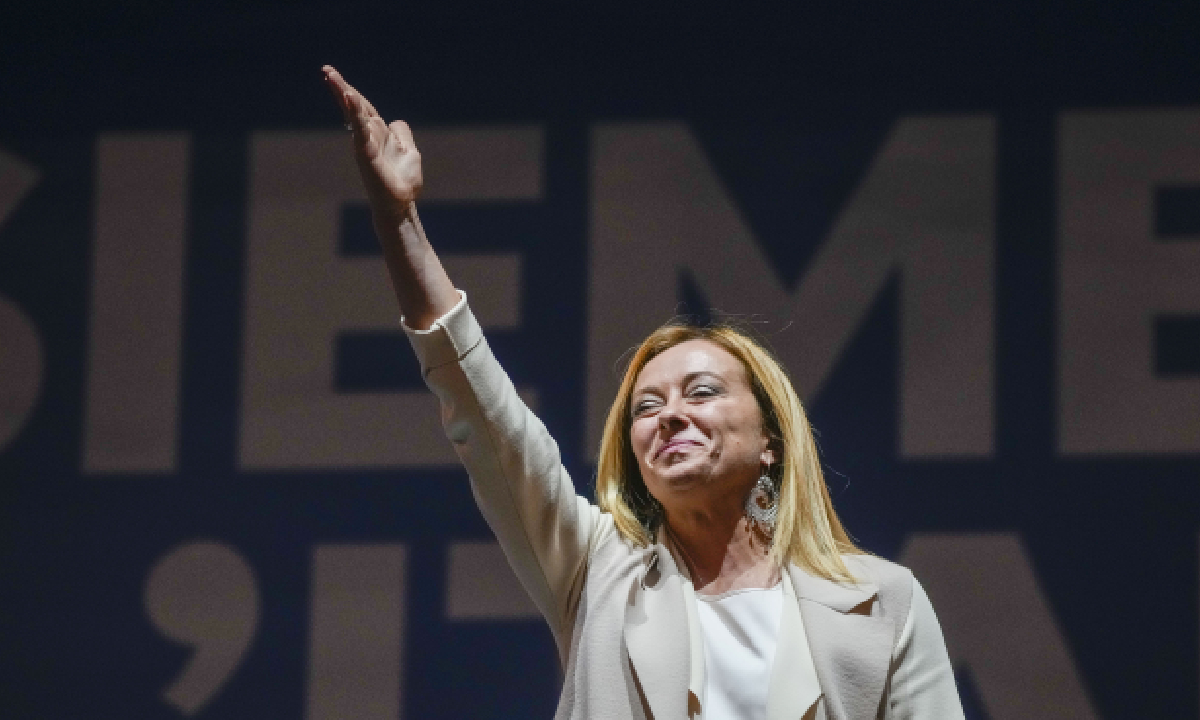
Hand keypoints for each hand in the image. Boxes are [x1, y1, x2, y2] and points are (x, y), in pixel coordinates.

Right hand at [322, 65, 421, 222]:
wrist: (401, 205)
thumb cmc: (403, 182)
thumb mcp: (409, 151)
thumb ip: (402, 134)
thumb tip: (396, 122)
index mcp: (378, 133)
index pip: (363, 107)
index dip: (351, 92)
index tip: (333, 75)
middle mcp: (368, 136)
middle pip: (354, 106)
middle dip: (341, 88)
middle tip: (326, 70)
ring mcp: (365, 145)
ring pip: (354, 114)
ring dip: (344, 95)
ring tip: (332, 77)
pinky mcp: (367, 154)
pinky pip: (360, 130)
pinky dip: (355, 114)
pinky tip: (349, 99)